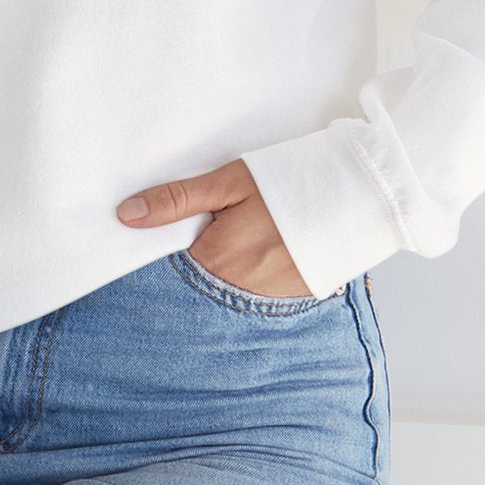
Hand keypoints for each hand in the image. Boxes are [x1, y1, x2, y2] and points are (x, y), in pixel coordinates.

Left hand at [115, 158, 311, 297]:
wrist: (357, 197)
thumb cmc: (291, 182)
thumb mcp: (230, 183)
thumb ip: (178, 200)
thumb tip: (127, 214)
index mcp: (216, 260)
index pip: (167, 272)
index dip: (159, 256)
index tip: (151, 241)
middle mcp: (237, 291)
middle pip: (194, 287)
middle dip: (189, 269)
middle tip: (207, 238)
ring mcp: (266, 302)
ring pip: (223, 294)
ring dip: (219, 277)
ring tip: (236, 245)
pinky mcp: (289, 302)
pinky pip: (253, 299)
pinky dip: (246, 283)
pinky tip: (256, 258)